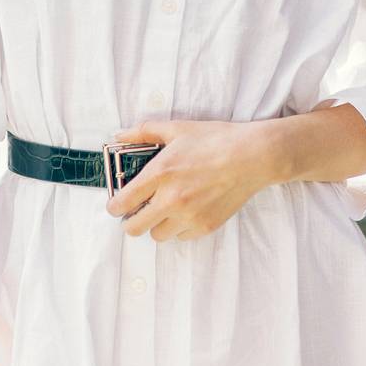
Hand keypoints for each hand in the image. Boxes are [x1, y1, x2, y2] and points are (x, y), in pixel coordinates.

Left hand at [103, 117, 288, 240]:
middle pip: (134, 228)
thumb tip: (118, 136)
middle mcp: (171, 199)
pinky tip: (185, 211)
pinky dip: (178, 228)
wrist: (252, 156)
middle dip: (130, 221)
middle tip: (136, 211)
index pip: (122, 202)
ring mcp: (189, 216)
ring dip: (156, 224)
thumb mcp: (177, 128)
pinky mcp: (205, 226)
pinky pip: (181, 237)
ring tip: (163, 209)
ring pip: (157, 235)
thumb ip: (143, 132)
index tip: (115, 205)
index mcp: (160, 173)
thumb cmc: (215, 139)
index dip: (114, 206)